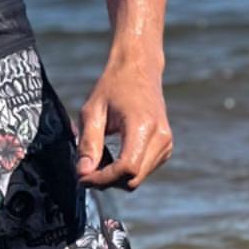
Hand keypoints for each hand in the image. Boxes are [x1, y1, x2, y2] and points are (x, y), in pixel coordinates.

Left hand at [75, 52, 172, 190]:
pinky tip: (112, 154)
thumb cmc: (114, 86)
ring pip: (137, 178)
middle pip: (132, 179)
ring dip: (114, 177)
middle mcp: (161, 138)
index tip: (82, 177)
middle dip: (106, 180)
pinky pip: (143, 171)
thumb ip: (88, 144)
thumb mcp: (93, 110)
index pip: (126, 168)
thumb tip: (83, 174)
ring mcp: (166, 144)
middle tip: (84, 169)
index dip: (102, 179)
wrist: (139, 68)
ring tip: (97, 156)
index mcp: (143, 126)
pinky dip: (125, 170)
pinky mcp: (165, 148)